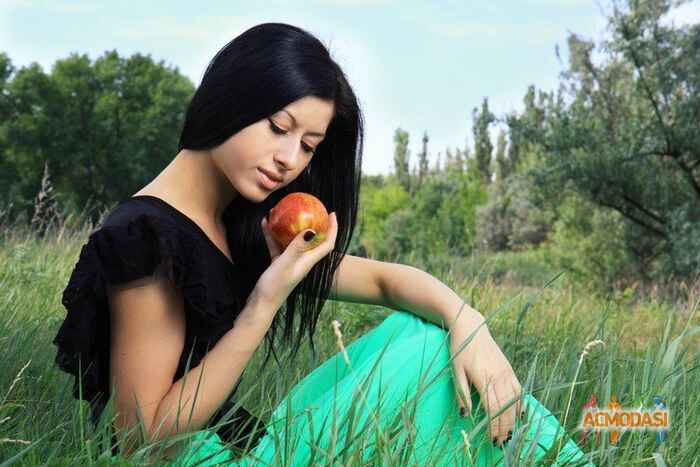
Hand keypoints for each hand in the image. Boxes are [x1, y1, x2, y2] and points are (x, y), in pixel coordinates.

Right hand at [255, 212, 337, 307]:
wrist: (260, 305)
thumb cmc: (274, 287)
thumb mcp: (285, 264)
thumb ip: (297, 247)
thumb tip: (312, 230)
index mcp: (308, 261)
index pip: (328, 243)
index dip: (333, 229)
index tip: (332, 213)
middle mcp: (302, 261)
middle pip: (314, 240)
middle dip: (315, 223)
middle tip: (311, 208)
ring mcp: (290, 262)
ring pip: (293, 240)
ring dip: (290, 226)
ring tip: (284, 211)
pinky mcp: (278, 264)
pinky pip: (278, 245)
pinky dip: (273, 235)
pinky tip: (265, 223)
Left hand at [449, 316, 522, 446]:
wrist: (471, 327)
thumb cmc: (459, 349)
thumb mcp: (455, 370)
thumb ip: (461, 393)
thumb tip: (465, 415)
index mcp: (483, 377)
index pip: (492, 407)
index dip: (493, 425)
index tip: (492, 439)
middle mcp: (498, 375)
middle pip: (505, 407)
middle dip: (504, 428)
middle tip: (501, 442)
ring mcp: (506, 372)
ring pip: (513, 401)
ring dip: (512, 420)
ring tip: (509, 434)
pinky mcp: (509, 368)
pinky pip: (519, 390)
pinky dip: (521, 404)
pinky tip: (520, 416)